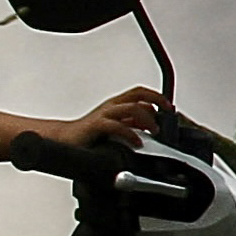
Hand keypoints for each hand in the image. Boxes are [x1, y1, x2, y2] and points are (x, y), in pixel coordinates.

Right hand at [42, 89, 160, 151]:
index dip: (157, 96)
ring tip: (154, 132)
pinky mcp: (96, 126)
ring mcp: (104, 114)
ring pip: (131, 108)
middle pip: (138, 94)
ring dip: (147, 119)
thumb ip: (133, 123)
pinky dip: (131, 134)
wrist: (65, 139)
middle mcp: (112, 105)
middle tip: (167, 113)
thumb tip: (152, 122)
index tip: (169, 108)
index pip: (140, 92)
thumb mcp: (117, 125)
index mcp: (117, 103)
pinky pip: (117, 126)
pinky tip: (137, 143)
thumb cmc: (90, 133)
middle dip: (157, 100)